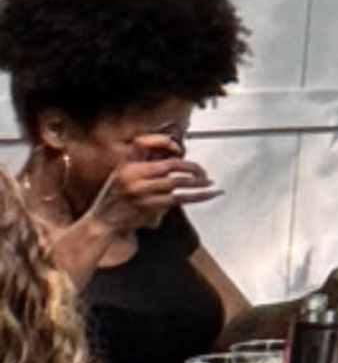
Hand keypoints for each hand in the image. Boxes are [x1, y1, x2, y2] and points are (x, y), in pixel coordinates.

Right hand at [42, 147, 210, 263]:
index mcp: (126, 164)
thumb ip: (144, 161)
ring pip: (176, 183)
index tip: (179, 148)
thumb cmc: (116, 196)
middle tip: (202, 171)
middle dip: (190, 166)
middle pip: (168, 165)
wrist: (103, 220)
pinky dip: (197, 196)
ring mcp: (140, 192)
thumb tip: (174, 153)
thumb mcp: (123, 172)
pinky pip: (178, 199)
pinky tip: (210, 194)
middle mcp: (132, 176)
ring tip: (210, 182)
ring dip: (198, 182)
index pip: (143, 142)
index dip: (164, 142)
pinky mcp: (148, 206)